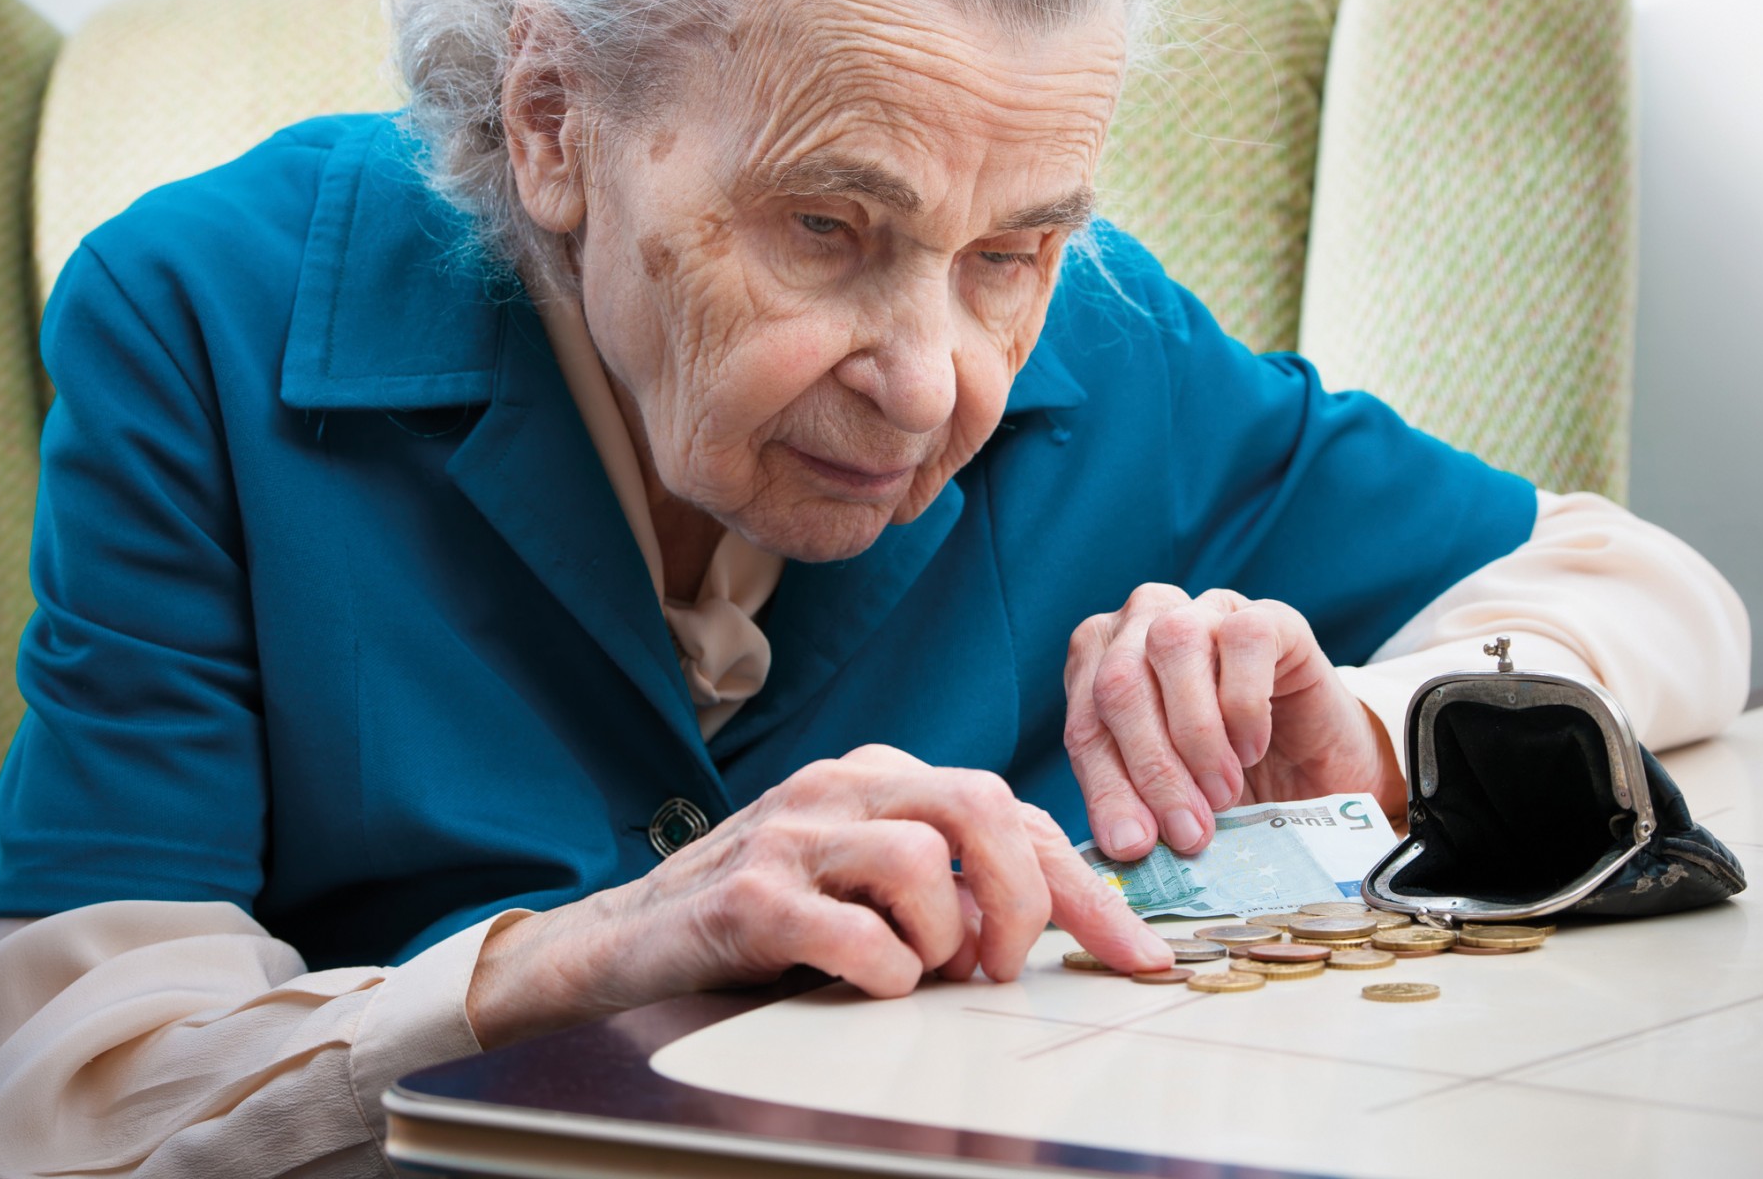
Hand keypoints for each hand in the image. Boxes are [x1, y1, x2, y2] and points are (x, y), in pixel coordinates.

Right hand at [467, 745, 1172, 1047]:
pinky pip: (854, 931)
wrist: (624, 942)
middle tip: (1011, 966)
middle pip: (979, 804)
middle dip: (1028, 896)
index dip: (1084, 884)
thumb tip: (1047, 922)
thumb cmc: (761, 918)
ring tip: (925, 972)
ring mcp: (791, 834)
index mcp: (878, 778)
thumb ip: (945, 881)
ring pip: (922, 858)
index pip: (1008, 808)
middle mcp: (839, 787)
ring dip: (947, 937)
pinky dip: (885, 971)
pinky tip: (869, 984)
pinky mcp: (749, 896)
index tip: (1138, 953)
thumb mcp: (862, 883)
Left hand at [1063, 584, 1407, 860]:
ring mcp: (1205, 611)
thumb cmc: (1228, 784)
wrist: (1315, 773)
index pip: (1084, 723)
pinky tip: (1253, 749)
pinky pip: (1244, 638)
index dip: (1105, 788)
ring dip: (1195, 733)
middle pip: (1119, 681)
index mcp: (1099, 666)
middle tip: (1188, 832)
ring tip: (1223, 794)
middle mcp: (1142, 624)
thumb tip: (1124, 844)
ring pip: (1172, 643)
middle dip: (1151, 767)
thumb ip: (1138, 807)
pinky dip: (1244, 703)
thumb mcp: (1170, 801)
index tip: (1133, 846)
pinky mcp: (1268, 616)